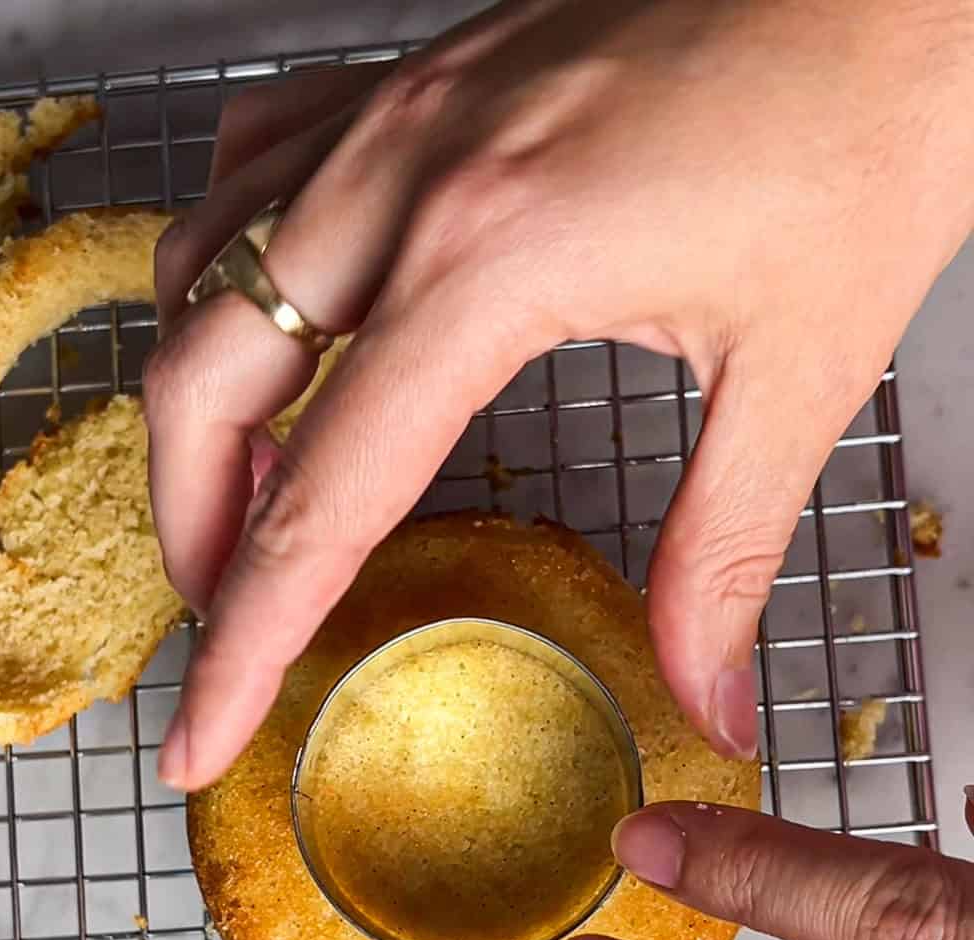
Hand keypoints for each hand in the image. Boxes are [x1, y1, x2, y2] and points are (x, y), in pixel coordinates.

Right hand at [144, 0, 973, 788]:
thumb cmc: (868, 125)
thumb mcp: (802, 367)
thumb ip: (724, 555)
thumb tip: (705, 698)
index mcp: (490, 262)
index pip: (321, 505)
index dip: (245, 643)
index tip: (199, 735)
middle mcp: (406, 179)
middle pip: (207, 384)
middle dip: (190, 529)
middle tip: (226, 618)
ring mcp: (396, 116)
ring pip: (202, 273)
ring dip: (200, 406)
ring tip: (245, 501)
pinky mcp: (415, 84)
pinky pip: (254, 170)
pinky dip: (230, 270)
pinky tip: (279, 328)